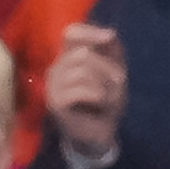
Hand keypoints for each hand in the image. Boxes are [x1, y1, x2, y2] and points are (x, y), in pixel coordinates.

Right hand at [44, 24, 125, 157]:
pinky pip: (80, 89)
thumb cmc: (104, 104)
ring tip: (109, 97)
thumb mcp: (113, 74)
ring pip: (81, 71)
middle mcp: (56, 68)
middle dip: (107, 68)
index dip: (89, 33)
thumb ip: (111, 52)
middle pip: (82, 54)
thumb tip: (110, 33)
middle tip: (117, 85)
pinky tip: (101, 102)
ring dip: (104, 84)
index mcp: (67, 58)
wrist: (98, 136)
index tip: (109, 38)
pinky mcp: (55, 102)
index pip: (70, 34)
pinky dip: (98, 95)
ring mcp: (53, 85)